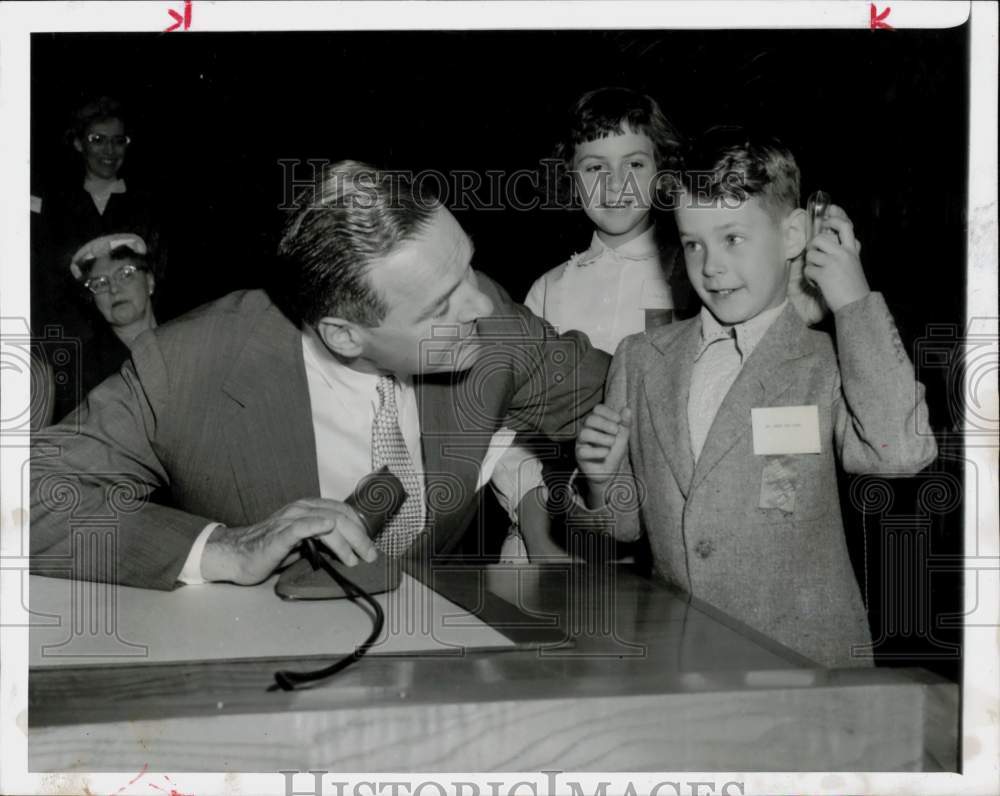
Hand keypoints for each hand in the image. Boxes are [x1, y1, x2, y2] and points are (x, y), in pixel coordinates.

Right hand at [200, 498, 377, 584]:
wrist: (238, 556)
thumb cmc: (270, 549)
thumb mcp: (302, 541)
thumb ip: (322, 539)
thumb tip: (349, 548)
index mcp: (307, 508)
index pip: (342, 511)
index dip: (359, 527)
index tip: (369, 544)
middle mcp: (300, 509)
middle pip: (339, 517)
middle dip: (359, 537)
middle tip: (370, 555)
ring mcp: (289, 519)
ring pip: (326, 522)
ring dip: (345, 541)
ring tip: (354, 558)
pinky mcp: (279, 534)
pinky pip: (300, 527)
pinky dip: (315, 525)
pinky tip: (327, 528)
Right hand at [576, 404, 631, 505]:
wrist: (610, 471)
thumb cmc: (614, 451)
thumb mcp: (622, 436)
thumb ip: (625, 423)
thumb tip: (627, 409)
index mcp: (596, 422)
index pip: (597, 409)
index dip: (609, 412)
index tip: (619, 420)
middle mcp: (586, 429)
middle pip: (590, 419)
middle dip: (605, 424)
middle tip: (616, 432)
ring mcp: (581, 442)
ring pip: (585, 434)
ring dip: (602, 438)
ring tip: (611, 444)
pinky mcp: (580, 455)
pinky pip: (584, 451)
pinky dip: (598, 452)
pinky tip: (606, 453)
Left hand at [804, 205, 869, 312]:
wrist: (857, 305)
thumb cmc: (854, 286)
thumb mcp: (855, 264)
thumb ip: (847, 251)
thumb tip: (832, 239)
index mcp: (852, 250)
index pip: (845, 226)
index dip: (834, 219)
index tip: (826, 219)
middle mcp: (843, 254)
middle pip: (819, 238)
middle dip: (812, 247)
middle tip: (814, 255)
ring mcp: (833, 263)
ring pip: (810, 255)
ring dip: (810, 265)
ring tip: (817, 274)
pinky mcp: (823, 275)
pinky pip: (808, 270)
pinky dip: (809, 278)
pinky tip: (817, 283)